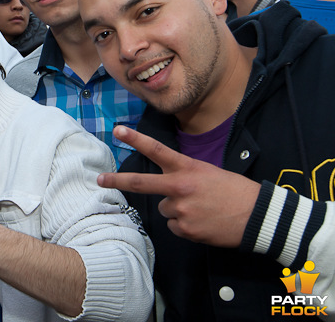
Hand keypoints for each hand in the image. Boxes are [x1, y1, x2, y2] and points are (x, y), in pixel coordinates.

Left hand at [97, 125, 260, 246]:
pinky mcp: (185, 229)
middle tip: (100, 180)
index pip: (157, 150)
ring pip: (164, 209)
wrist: (258, 217)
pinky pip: (174, 226)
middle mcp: (180, 187)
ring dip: (177, 210)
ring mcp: (181, 209)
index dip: (136, 139)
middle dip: (118, 181)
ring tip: (201, 209)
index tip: (118, 130)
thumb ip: (184, 176)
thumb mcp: (209, 173)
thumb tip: (167, 189)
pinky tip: (203, 222)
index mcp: (188, 169)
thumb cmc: (235, 191)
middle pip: (142, 183)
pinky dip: (184, 225)